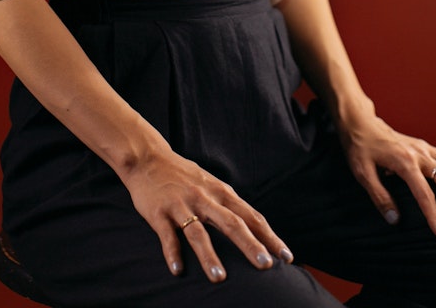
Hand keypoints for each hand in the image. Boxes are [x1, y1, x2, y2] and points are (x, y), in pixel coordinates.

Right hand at [121, 145, 293, 281]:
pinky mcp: (160, 212)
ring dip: (209, 255)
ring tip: (219, 278)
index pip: (251, 217)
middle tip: (266, 266)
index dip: (269, 237)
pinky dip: (173, 253)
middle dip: (250, 245)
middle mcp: (205, 198)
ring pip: (198, 232)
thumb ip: (229, 205)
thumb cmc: (184, 176)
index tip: (287, 257)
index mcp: (221, 193)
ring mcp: (182, 205)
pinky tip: (177, 270)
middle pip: (232, 223)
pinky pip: (168, 235)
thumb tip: (255, 227)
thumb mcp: (211, 185)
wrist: (148, 158)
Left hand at [339, 112, 435, 239]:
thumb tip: (394, 219)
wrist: (359, 121)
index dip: (434, 216)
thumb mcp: (361, 173)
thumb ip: (379, 196)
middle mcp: (418, 154)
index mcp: (403, 162)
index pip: (423, 194)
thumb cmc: (359, 147)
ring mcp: (423, 148)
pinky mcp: (423, 146)